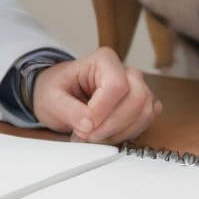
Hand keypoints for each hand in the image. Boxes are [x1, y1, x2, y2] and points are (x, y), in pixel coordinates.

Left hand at [31, 47, 160, 143]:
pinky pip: (147, 121)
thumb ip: (69, 111)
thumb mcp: (52, 100)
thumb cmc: (56, 91)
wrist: (59, 94)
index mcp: (103, 60)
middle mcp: (126, 70)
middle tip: (87, 137)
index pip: (115, 86)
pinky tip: (107, 136)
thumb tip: (89, 125)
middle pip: (137, 100)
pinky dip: (128, 135)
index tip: (84, 128)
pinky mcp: (142, 105)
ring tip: (93, 138)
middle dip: (112, 126)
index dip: (102, 111)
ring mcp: (138, 87)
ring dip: (119, 133)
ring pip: (145, 113)